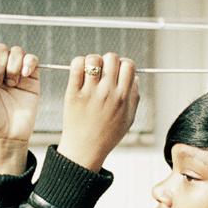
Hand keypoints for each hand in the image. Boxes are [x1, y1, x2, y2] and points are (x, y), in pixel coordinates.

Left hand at [0, 43, 39, 173]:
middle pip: (1, 48)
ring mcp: (16, 72)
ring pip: (16, 51)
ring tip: (11, 84)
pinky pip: (32, 59)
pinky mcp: (32, 77)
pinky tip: (24, 76)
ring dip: (13, 66)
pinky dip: (28, 63)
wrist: (8, 134)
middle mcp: (0, 68)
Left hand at [57, 52, 139, 171]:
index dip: (124, 64)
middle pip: (112, 58)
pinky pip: (76, 66)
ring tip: (90, 71)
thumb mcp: (129, 118)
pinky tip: (79, 71)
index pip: (129, 65)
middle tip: (103, 71)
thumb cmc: (106, 135)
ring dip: (92, 61)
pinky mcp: (73, 93)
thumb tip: (134, 76)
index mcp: (122, 97)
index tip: (117, 71)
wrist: (85, 150)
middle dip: (108, 61)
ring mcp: (90, 92)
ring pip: (93, 59)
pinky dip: (78, 62)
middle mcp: (107, 93)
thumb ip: (134, 96)